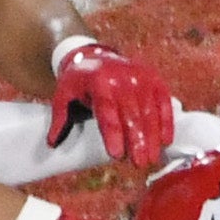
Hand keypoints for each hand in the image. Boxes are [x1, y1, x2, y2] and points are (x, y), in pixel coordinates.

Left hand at [47, 40, 176, 163]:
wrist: (95, 55)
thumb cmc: (78, 81)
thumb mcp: (63, 95)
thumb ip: (59, 118)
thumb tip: (53, 143)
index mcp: (98, 81)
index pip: (107, 112)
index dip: (113, 134)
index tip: (117, 155)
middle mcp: (123, 78)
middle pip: (132, 114)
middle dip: (137, 141)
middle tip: (139, 164)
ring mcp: (141, 77)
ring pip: (149, 111)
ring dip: (152, 137)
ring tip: (151, 159)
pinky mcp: (155, 79)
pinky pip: (163, 103)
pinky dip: (166, 122)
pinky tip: (165, 141)